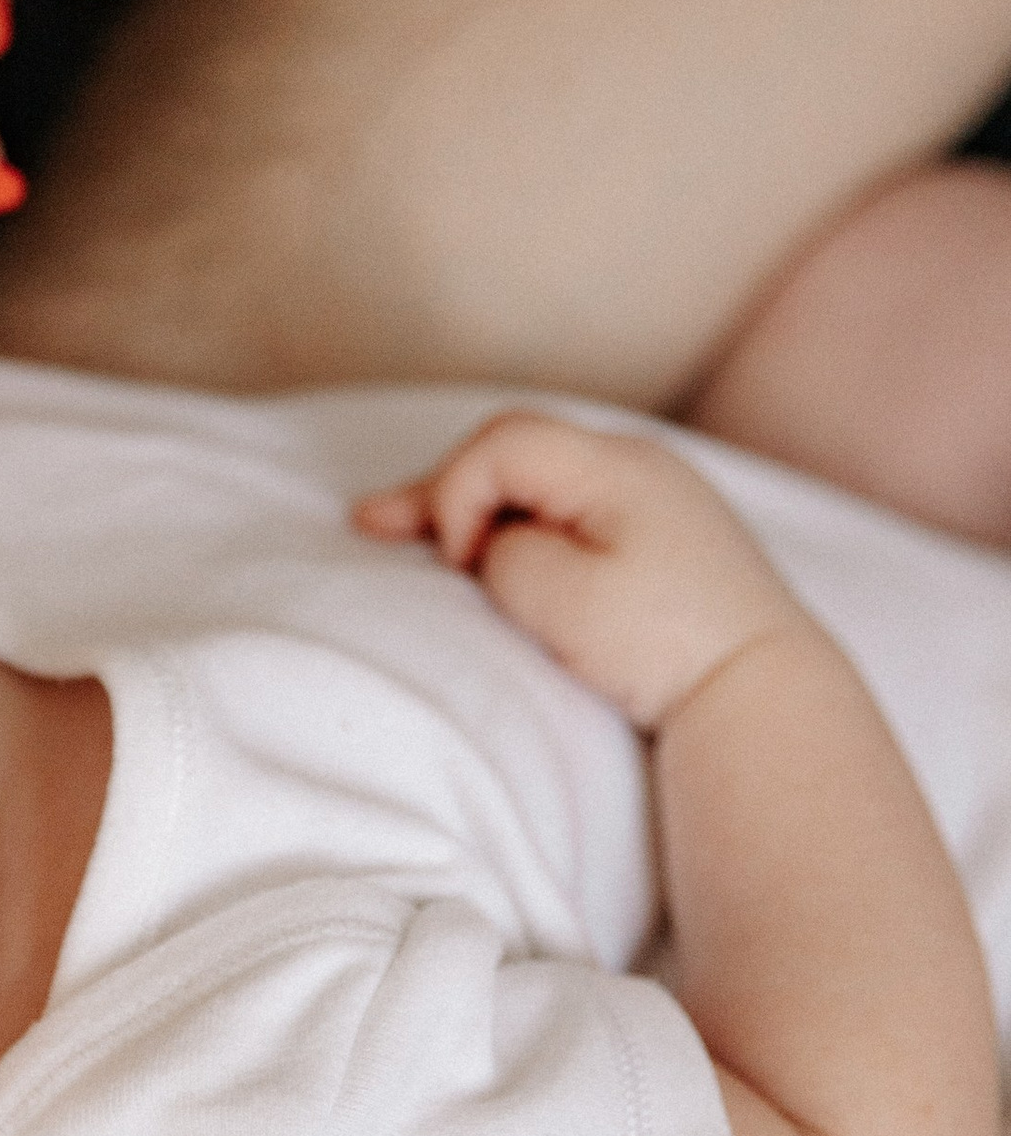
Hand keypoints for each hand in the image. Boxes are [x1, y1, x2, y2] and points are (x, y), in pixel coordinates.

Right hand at [356, 411, 809, 730]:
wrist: (765, 692)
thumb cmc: (666, 646)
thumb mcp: (563, 597)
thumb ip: (505, 551)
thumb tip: (499, 542)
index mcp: (617, 466)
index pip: (501, 444)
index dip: (453, 493)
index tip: (455, 566)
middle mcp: (639, 465)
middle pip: (515, 452)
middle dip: (444, 490)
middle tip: (370, 525)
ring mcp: (657, 498)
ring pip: (540, 481)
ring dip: (476, 508)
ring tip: (404, 531)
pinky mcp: (663, 537)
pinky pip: (572, 510)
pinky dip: (520, 526)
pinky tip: (487, 546)